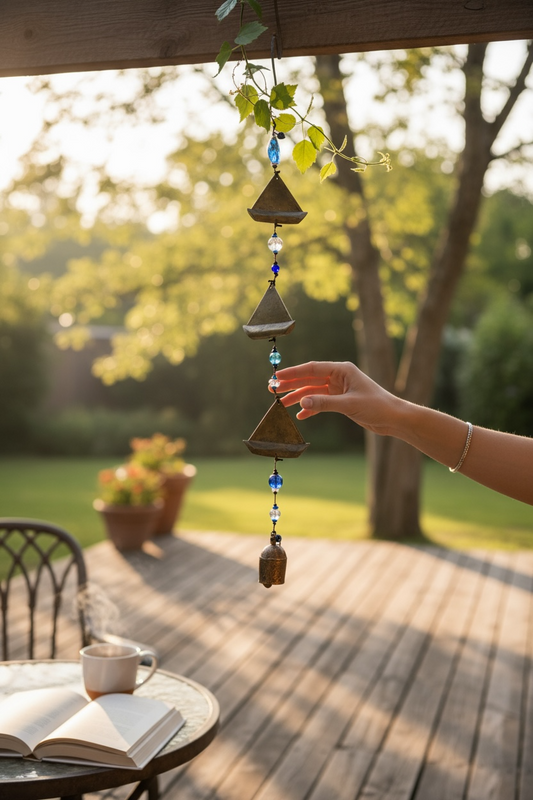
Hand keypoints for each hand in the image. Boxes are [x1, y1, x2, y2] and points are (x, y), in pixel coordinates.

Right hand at [273, 361, 399, 434]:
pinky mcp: (341, 401)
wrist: (393, 418)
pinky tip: (301, 416)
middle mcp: (339, 377)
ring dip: (298, 397)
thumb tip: (302, 402)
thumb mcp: (349, 404)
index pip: (312, 368)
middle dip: (291, 384)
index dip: (293, 372)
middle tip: (273, 389)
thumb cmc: (377, 406)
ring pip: (313, 391)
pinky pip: (321, 403)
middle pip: (309, 378)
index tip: (277, 376)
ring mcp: (339, 389)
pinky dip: (311, 409)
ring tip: (281, 404)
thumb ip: (324, 403)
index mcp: (342, 370)